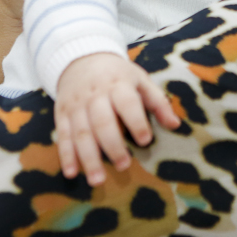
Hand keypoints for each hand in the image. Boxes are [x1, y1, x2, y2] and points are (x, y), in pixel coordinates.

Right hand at [54, 53, 180, 185]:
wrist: (81, 57)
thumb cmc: (117, 74)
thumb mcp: (140, 79)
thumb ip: (157, 102)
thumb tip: (175, 125)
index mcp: (118, 84)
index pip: (127, 103)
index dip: (136, 121)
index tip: (145, 140)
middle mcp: (95, 95)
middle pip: (102, 121)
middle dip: (112, 145)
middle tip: (124, 166)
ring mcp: (76, 105)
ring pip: (81, 132)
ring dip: (88, 157)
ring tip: (98, 180)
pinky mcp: (61, 113)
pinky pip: (63, 135)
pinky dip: (66, 155)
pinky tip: (72, 173)